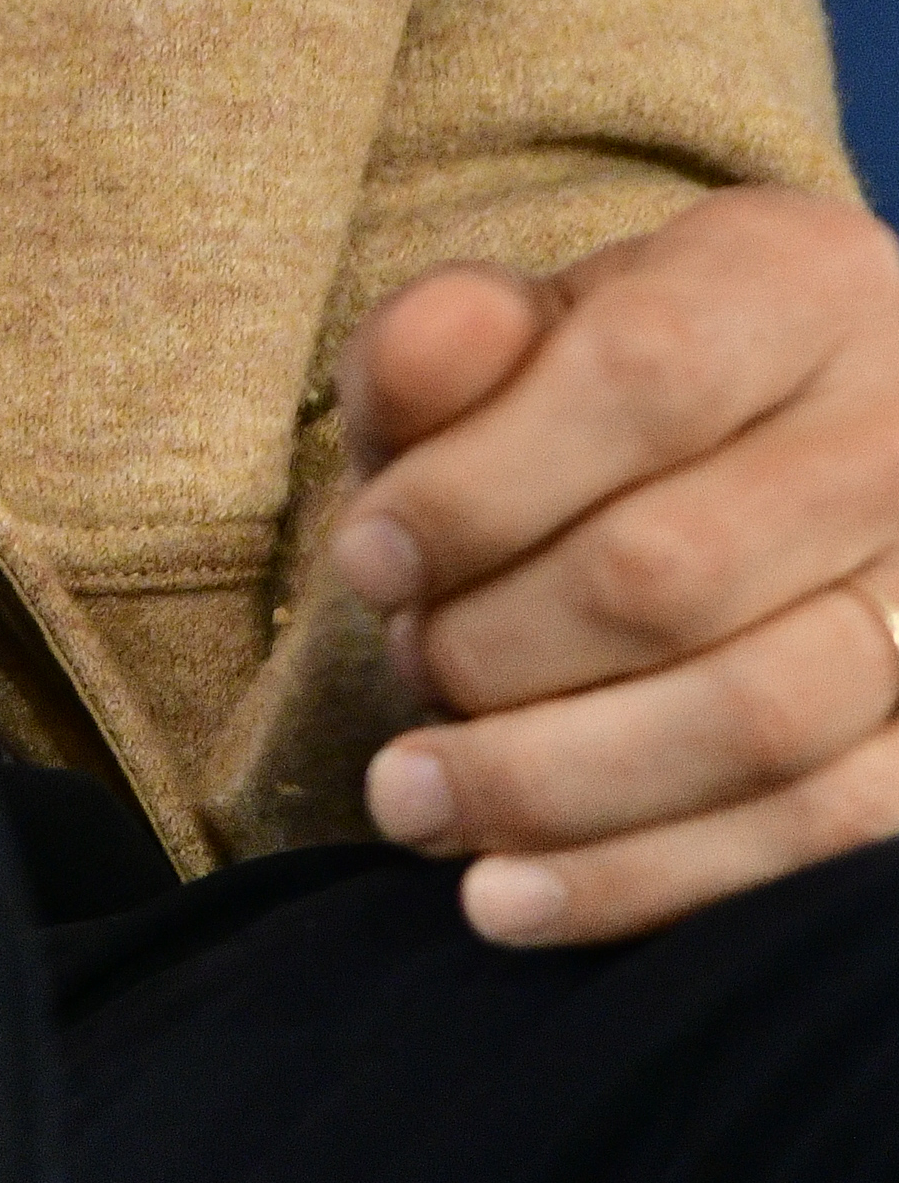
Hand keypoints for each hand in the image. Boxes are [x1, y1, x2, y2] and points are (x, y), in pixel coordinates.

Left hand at [331, 183, 898, 942]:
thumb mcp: (541, 324)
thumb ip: (450, 340)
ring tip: (413, 802)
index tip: (364, 559)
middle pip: (681, 569)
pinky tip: (509, 899)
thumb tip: (407, 373)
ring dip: (551, 783)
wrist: (813, 455)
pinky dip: (648, 882)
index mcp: (806, 283)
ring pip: (755, 722)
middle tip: (399, 675)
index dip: (481, 485)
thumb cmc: (639, 391)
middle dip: (498, 646)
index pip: (643, 378)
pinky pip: (818, 840)